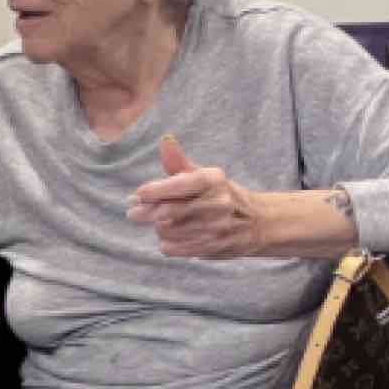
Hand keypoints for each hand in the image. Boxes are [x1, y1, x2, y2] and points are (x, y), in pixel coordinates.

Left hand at [127, 134, 265, 258]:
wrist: (256, 222)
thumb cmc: (221, 195)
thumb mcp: (205, 176)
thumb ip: (180, 163)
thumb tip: (165, 141)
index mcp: (213, 180)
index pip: (179, 184)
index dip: (155, 190)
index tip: (138, 194)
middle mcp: (216, 203)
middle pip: (169, 211)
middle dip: (146, 212)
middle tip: (132, 213)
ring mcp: (215, 227)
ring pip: (169, 230)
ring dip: (158, 228)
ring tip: (160, 223)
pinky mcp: (211, 247)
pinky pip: (175, 248)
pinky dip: (166, 243)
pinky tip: (169, 237)